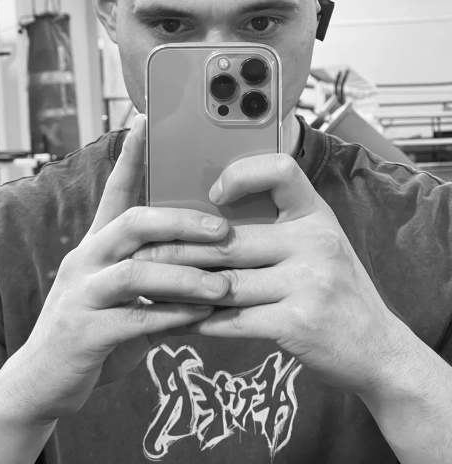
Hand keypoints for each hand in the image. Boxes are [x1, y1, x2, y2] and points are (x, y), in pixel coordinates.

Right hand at [0, 115, 229, 421]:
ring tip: (224, 286)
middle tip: (224, 231)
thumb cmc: (94, 325)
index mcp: (96, 245)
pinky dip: (172, 317)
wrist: (44, 377)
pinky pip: (135, 320)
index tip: (146, 123)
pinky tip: (202, 317)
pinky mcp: (83, 333)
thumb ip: (153, 272)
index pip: (113, 191)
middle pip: (132, 224)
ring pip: (136, 273)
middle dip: (181, 224)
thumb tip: (204, 260)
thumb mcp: (119, 290)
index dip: (130, 157)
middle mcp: (85, 260)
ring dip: (185, 278)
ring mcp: (81, 295)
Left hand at [134, 153, 401, 394]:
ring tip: (146, 288)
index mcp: (316, 216)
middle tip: (140, 254)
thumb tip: (209, 225)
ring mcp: (309, 282)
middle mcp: (315, 242)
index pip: (281, 170)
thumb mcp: (317, 247)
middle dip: (177, 250)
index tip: (213, 193)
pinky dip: (197, 323)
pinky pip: (232, 320)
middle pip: (229, 239)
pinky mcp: (298, 322)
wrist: (378, 349)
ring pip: (224, 282)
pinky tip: (174, 322)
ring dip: (178, 288)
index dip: (243, 173)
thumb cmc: (336, 293)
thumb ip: (276, 232)